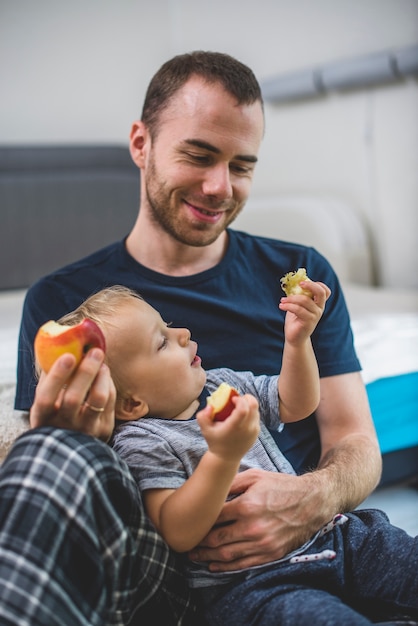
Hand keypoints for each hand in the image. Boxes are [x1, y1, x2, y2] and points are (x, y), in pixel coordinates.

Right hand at [30, 349, 115, 440]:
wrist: (72, 450)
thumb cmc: (55, 418)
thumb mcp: (45, 406)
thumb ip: (49, 382)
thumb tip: (56, 350)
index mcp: (43, 419)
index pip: (46, 399)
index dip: (56, 377)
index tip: (68, 356)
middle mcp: (63, 427)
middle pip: (73, 398)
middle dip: (86, 371)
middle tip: (95, 351)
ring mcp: (85, 430)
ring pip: (98, 399)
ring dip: (101, 375)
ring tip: (101, 362)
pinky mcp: (104, 430)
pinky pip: (110, 401)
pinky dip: (108, 383)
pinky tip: (104, 375)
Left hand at [189, 468, 329, 571]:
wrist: (312, 502)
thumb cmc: (282, 486)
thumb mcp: (256, 476)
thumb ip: (231, 482)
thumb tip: (211, 489)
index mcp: (246, 505)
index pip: (214, 518)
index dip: (199, 522)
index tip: (190, 523)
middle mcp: (252, 527)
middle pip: (216, 540)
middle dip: (199, 544)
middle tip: (186, 544)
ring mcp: (262, 543)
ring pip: (227, 555)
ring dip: (208, 558)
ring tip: (195, 557)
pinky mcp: (270, 554)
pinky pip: (243, 564)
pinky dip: (226, 567)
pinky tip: (214, 566)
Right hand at [197, 394, 259, 463]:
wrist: (226, 458)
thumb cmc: (215, 441)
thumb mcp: (205, 430)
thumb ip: (203, 416)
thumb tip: (210, 406)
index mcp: (235, 427)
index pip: (243, 409)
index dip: (239, 400)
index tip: (232, 399)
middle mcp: (247, 429)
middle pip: (254, 405)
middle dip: (246, 398)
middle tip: (237, 400)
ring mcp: (254, 431)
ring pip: (256, 410)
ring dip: (248, 404)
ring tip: (238, 408)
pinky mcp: (257, 432)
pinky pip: (256, 416)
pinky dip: (250, 411)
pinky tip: (241, 416)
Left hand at [279, 280, 330, 344]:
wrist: (295, 338)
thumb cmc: (295, 320)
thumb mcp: (298, 305)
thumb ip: (299, 295)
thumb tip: (292, 283)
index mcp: (318, 303)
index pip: (325, 291)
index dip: (317, 284)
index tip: (303, 283)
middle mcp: (320, 308)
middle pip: (320, 292)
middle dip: (310, 285)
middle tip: (299, 284)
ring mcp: (315, 315)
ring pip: (305, 300)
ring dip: (291, 298)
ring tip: (282, 301)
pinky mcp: (308, 322)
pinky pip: (298, 309)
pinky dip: (288, 306)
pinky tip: (281, 306)